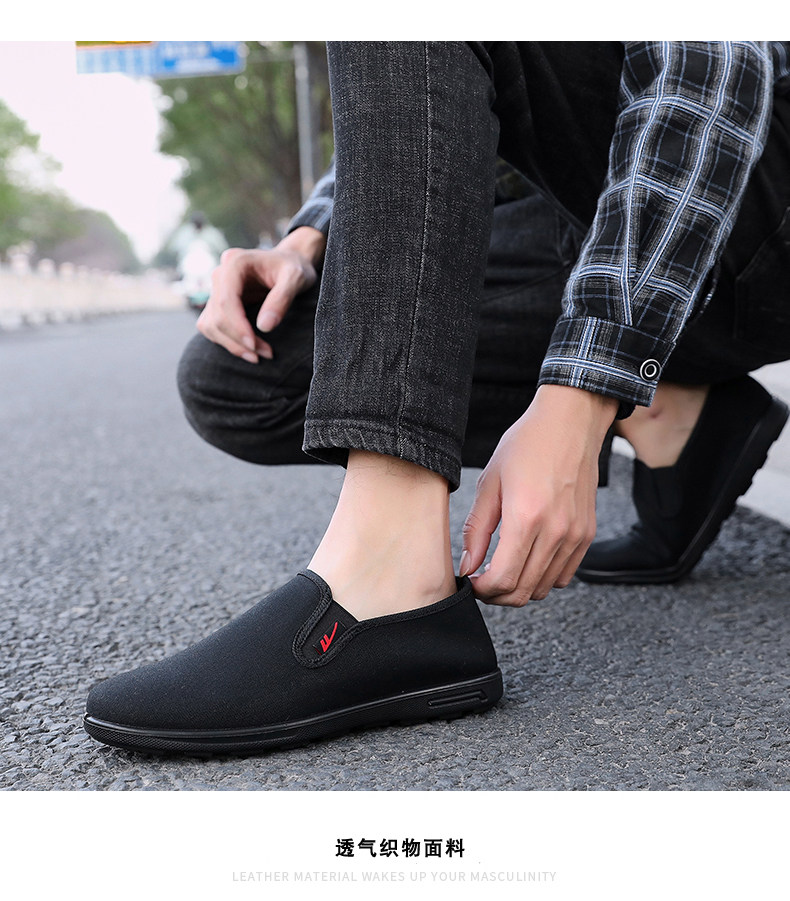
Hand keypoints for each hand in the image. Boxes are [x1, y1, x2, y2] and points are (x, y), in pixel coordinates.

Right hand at [196, 226, 325, 362]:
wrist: (291, 262)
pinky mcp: (218, 303)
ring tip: (258, 355)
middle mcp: (220, 274)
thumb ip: (282, 299)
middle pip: (217, 316)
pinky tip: (248, 348)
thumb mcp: (296, 278)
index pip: (226, 300)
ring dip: (232, 344)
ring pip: (210, 324)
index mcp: (235, 263)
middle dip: (239, 340)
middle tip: (266, 353)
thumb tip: (264, 327)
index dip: (237, 327)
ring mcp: (216, 289)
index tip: (256, 346)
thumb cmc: (294, 267)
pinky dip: (227, 341)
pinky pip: (212, 326)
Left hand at [459, 385, 616, 605]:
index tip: (472, 582)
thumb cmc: (526, 445)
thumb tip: (468, 566)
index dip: (483, 590)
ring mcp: (576, 535)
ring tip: (503, 570)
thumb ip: (476, 530)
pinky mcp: (587, 534)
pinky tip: (528, 560)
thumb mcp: (490, 483)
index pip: (503, 579)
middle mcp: (556, 531)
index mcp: (526, 517)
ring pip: (545, 588)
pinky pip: (565, 575)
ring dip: (520, 588)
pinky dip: (544, 578)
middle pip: (524, 591)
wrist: (570, 423)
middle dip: (498, 594)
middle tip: (483, 581)